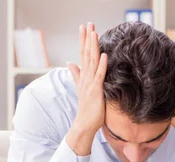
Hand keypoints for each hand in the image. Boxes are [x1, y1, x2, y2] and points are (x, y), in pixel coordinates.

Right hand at [66, 23, 107, 154]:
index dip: (84, 41)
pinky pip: (99, 76)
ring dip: (93, 47)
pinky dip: (101, 65)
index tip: (84, 27)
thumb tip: (70, 63)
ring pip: (91, 62)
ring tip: (94, 33)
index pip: (83, 54)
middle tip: (87, 23)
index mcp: (83, 76)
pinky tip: (104, 55)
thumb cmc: (86, 108)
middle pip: (86, 54)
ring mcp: (90, 84)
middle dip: (87, 39)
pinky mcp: (96, 91)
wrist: (84, 124)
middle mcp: (85, 78)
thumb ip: (76, 75)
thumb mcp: (82, 88)